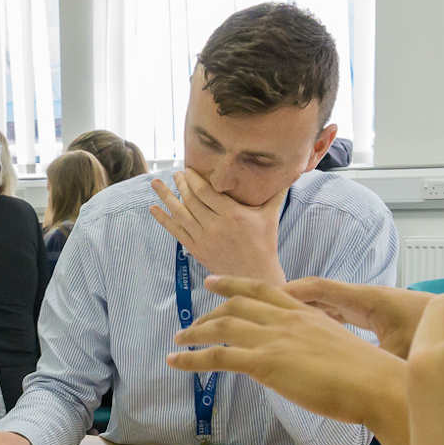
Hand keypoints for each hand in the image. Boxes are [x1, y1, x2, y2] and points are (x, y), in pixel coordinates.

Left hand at [149, 169, 286, 283]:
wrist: (255, 276)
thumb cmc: (265, 244)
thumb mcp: (271, 216)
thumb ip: (276, 193)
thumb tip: (289, 171)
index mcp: (232, 214)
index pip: (206, 192)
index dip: (193, 179)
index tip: (186, 169)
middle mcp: (215, 226)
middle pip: (191, 200)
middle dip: (180, 185)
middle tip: (173, 173)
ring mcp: (204, 239)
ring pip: (180, 214)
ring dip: (165, 197)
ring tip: (155, 184)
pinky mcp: (197, 250)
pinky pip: (176, 232)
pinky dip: (163, 220)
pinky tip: (154, 209)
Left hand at [167, 276, 408, 444]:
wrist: (377, 384)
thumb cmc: (369, 376)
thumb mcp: (340, 348)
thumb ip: (317, 346)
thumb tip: (307, 359)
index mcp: (306, 314)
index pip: (263, 290)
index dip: (234, 284)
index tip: (213, 282)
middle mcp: (287, 320)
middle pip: (238, 305)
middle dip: (209, 313)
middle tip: (190, 324)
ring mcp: (275, 339)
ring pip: (223, 326)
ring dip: (195, 333)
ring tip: (178, 342)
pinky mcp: (266, 363)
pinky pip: (218, 357)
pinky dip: (192, 358)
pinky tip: (176, 362)